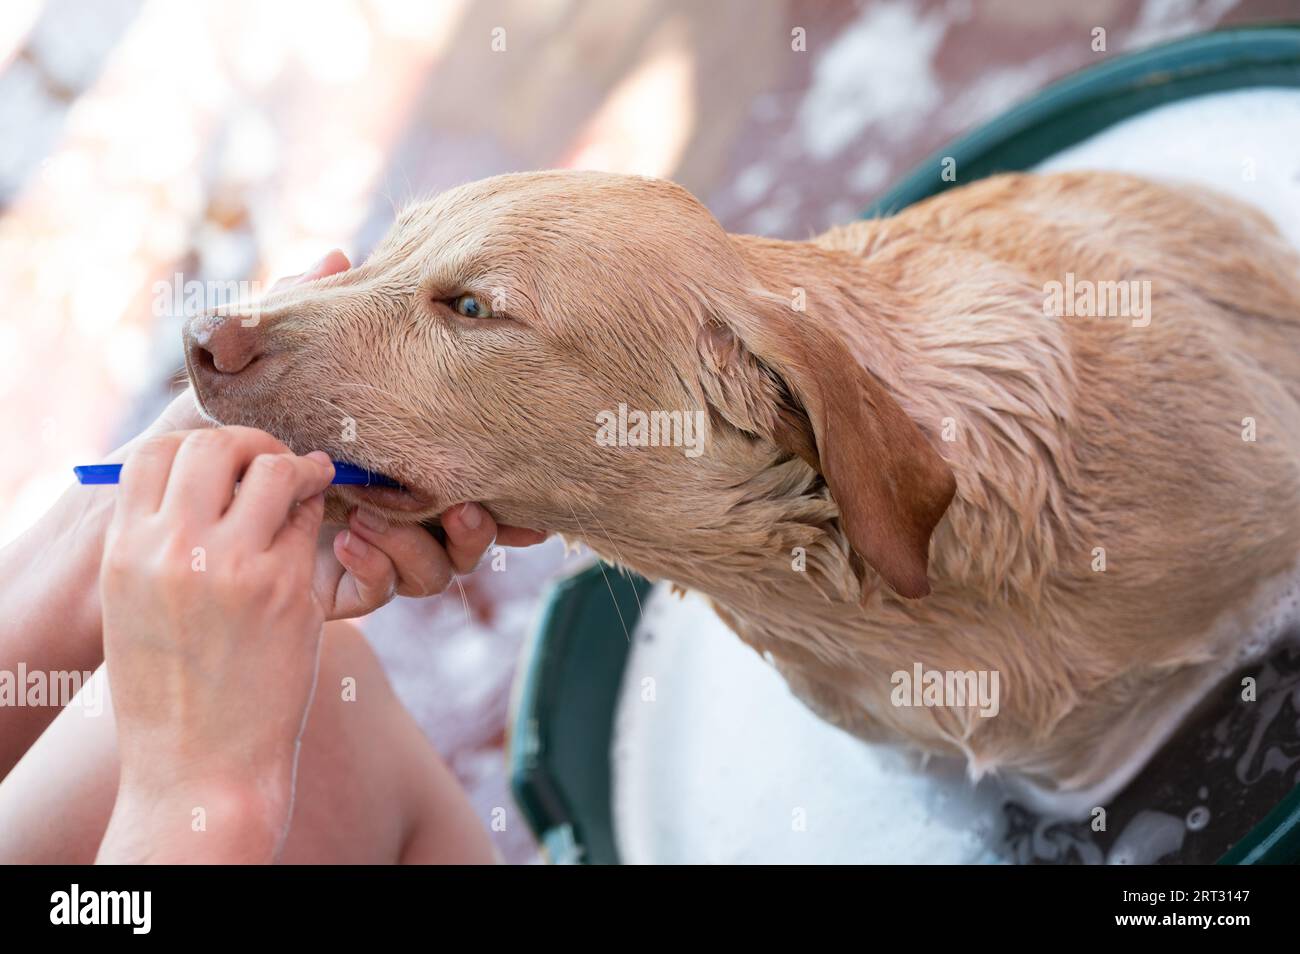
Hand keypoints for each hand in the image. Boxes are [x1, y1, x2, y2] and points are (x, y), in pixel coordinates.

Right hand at [97, 427, 333, 861]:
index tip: (227, 458)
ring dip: (296, 471)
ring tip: (309, 483)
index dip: (198, 446)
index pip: (156, 454)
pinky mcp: (287, 588)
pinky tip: (325, 531)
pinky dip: (318, 518)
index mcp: (124, 551)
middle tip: (276, 460)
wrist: (201, 766)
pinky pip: (310, 523)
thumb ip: (156, 540)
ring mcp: (234, 566)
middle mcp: (173, 549)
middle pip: (216, 447)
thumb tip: (201, 481)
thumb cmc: (169, 688)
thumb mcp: (135, 605)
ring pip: (274, 471)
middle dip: (253, 444)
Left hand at [139, 250, 547, 620]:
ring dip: (418, 545)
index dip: (502, 491)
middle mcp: (391, 513)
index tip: (530, 496)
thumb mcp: (261, 366)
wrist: (161, 497)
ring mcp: (367, 554)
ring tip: (375, 518)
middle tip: (469, 509)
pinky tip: (346, 539)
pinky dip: (378, 565)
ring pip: (434, 571)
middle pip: (467, 537)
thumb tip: (339, 255)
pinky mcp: (338, 587)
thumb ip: (300, 315)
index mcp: (393, 465)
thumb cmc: (213, 425)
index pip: (463, 478)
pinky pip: (383, 589)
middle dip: (480, 529)